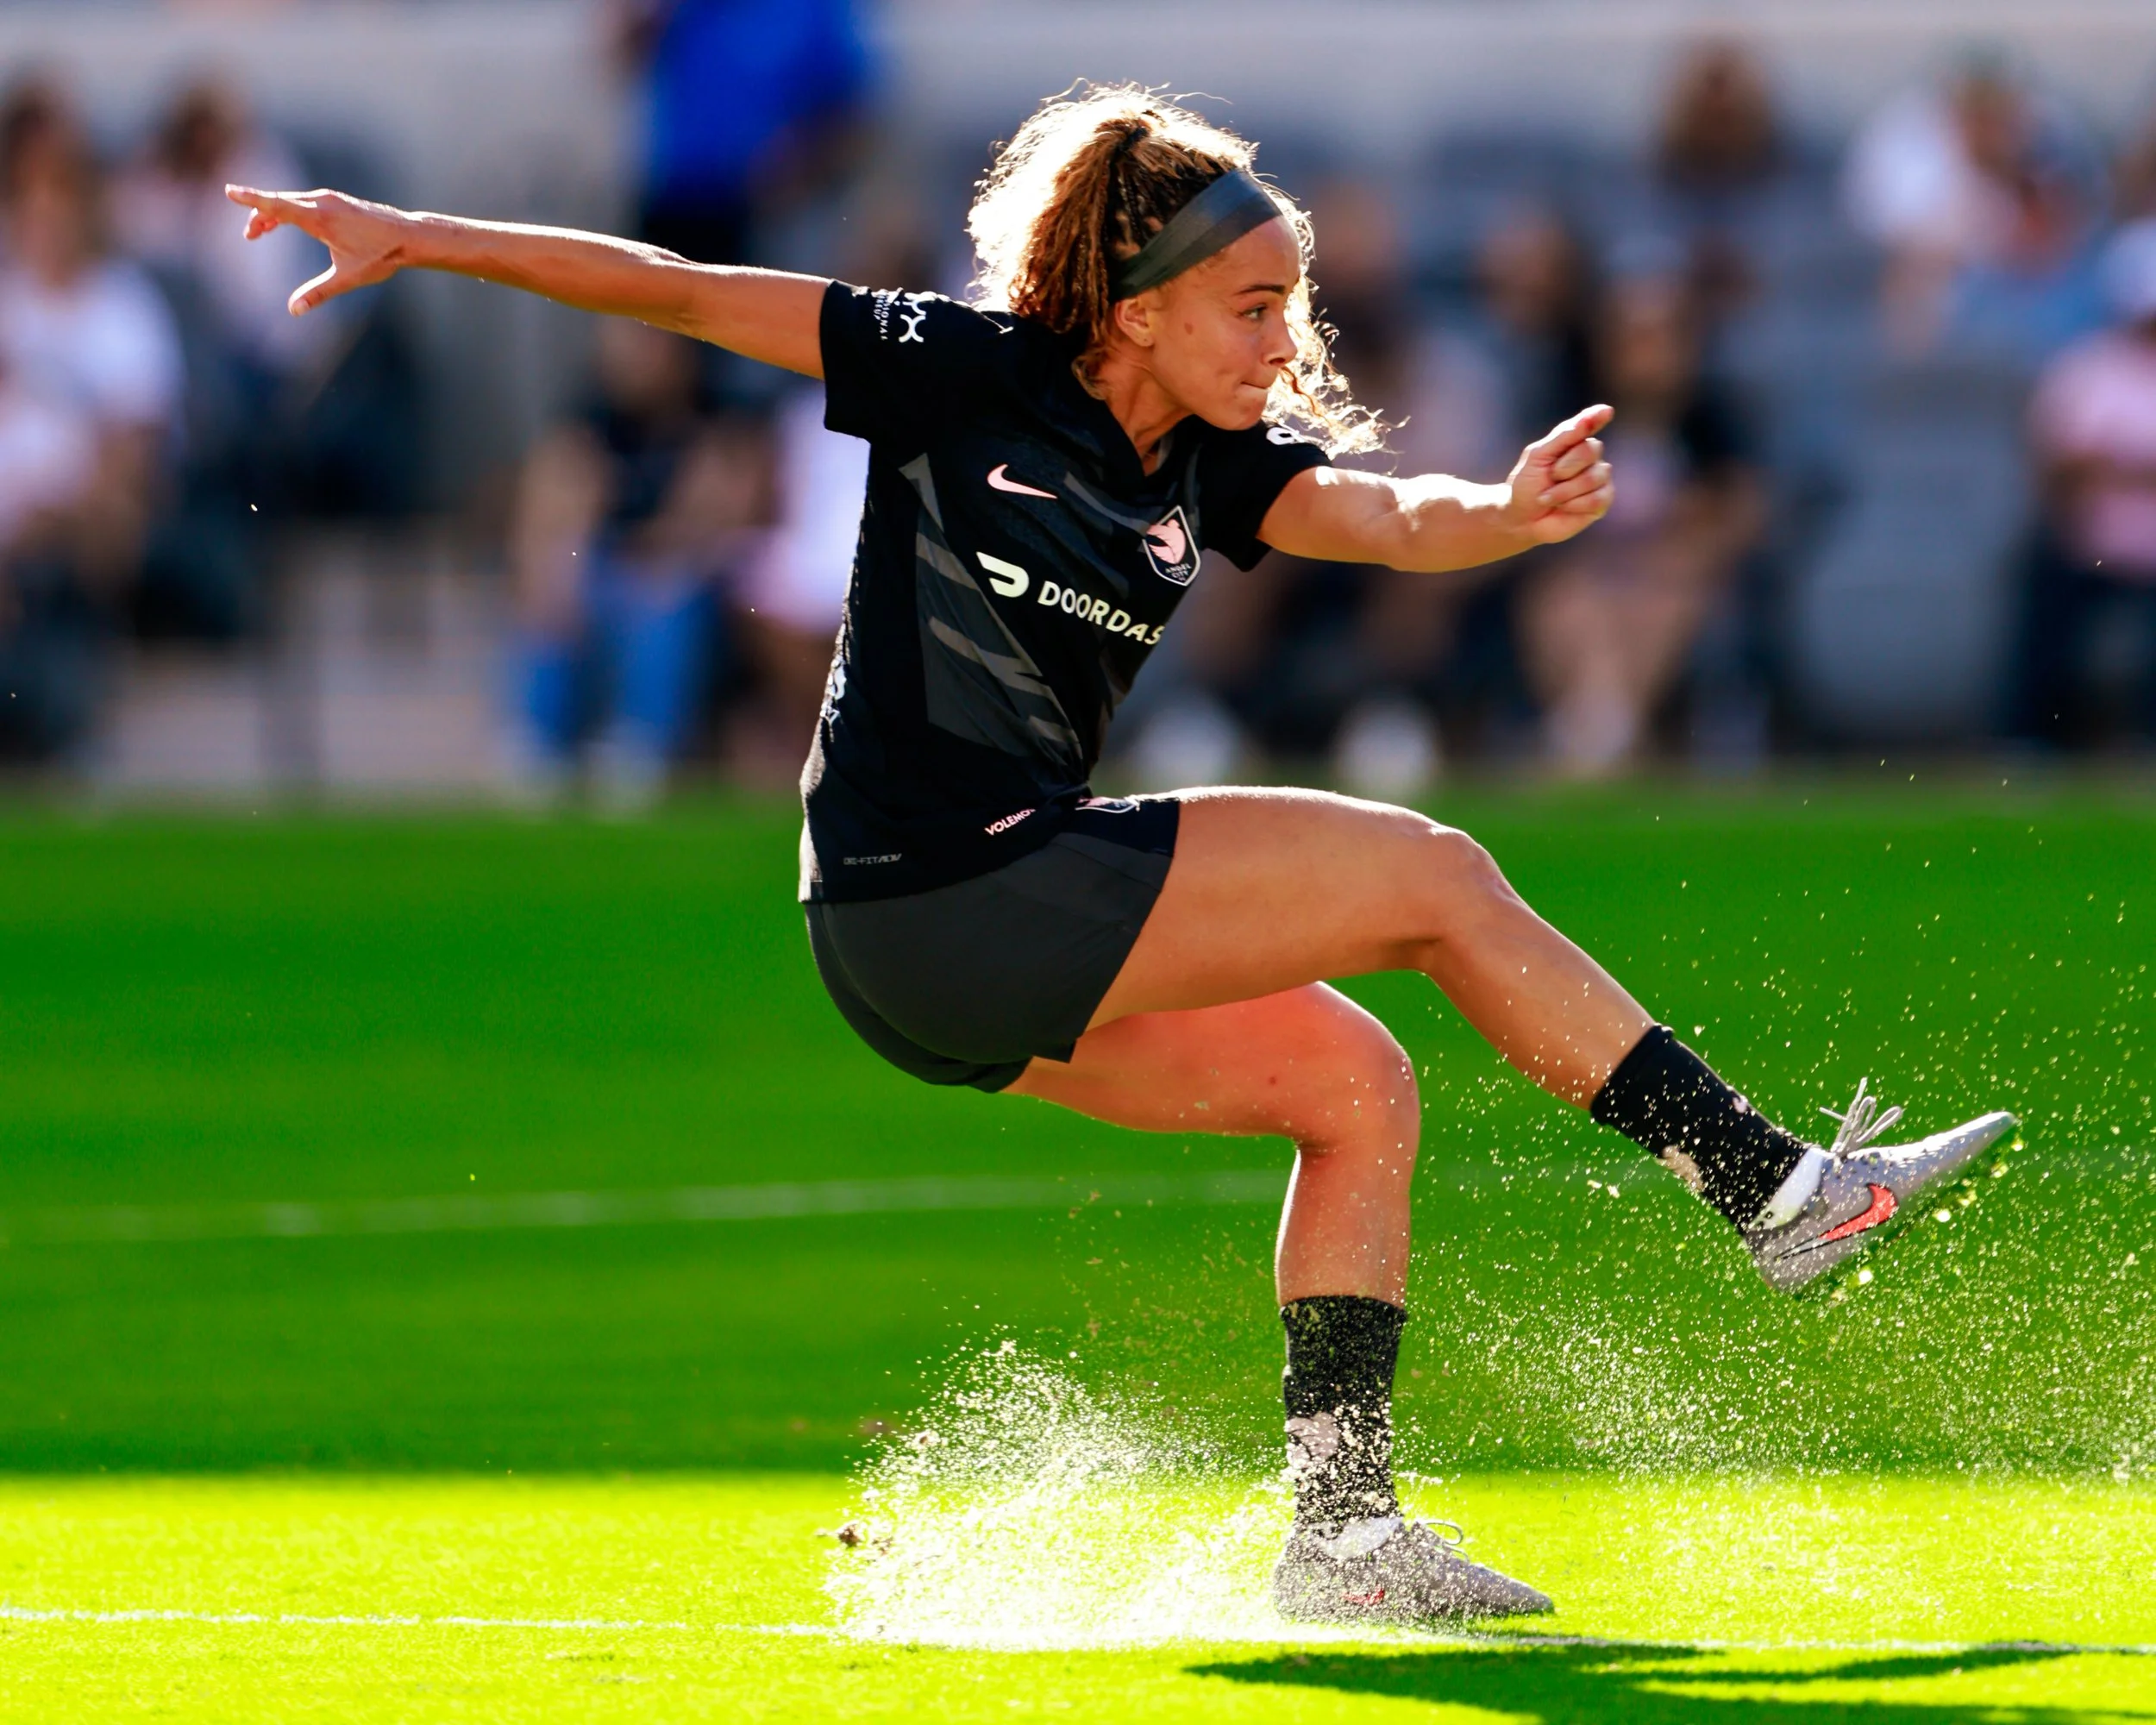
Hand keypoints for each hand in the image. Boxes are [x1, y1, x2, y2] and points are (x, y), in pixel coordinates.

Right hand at [225, 184, 412, 314]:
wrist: (409, 237)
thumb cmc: (381, 256)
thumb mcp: (347, 278)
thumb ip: (318, 293)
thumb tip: (293, 310)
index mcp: (321, 218)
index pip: (277, 205)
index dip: (251, 200)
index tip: (229, 191)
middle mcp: (323, 202)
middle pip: (280, 203)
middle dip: (259, 216)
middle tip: (248, 236)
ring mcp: (331, 199)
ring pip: (292, 202)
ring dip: (274, 214)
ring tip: (260, 231)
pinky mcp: (337, 201)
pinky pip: (304, 202)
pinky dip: (289, 210)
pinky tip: (286, 221)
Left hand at [1502, 405, 1614, 545]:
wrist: (1522, 518)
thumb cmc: (1528, 484)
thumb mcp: (1538, 456)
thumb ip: (1564, 436)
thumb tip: (1591, 417)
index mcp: (1574, 441)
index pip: (1590, 424)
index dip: (1598, 417)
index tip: (1606, 412)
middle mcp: (1591, 457)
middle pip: (1590, 451)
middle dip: (1563, 468)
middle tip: (1549, 478)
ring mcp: (1600, 478)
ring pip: (1593, 477)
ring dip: (1564, 491)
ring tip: (1550, 497)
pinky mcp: (1603, 500)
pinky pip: (1597, 499)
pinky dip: (1574, 505)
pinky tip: (1564, 507)